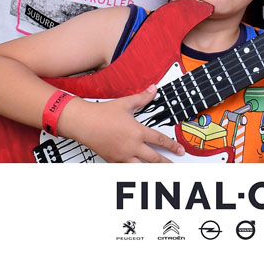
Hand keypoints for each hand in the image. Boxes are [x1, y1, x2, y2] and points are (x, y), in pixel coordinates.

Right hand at [63, 86, 185, 162]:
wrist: (83, 123)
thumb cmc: (101, 114)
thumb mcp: (125, 103)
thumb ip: (142, 98)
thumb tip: (153, 90)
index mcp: (137, 132)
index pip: (160, 140)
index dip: (173, 146)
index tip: (180, 150)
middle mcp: (131, 146)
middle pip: (154, 158)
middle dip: (166, 162)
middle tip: (175, 165)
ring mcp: (122, 155)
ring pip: (141, 168)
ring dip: (152, 170)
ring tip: (160, 173)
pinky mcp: (113, 160)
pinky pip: (126, 169)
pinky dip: (134, 171)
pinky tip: (138, 171)